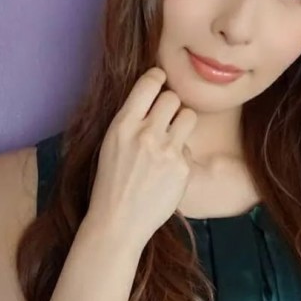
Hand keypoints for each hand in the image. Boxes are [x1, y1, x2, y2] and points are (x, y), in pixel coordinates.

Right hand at [84, 67, 197, 248]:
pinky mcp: (182, 168)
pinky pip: (188, 147)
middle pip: (173, 97)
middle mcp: (146, 133)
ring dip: (182, 123)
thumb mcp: (111, 143)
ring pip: (189, 116)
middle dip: (170, 106)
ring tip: (171, 139)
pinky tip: (167, 170)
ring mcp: (167, 151)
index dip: (158, 79)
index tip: (160, 82)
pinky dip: (180, 156)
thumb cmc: (111, 182)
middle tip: (164, 120)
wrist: (118, 221)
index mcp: (123, 124)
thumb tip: (154, 96)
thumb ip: (132, 120)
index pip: (149, 82)